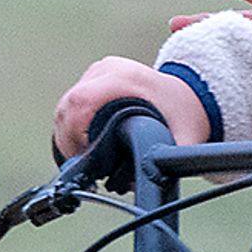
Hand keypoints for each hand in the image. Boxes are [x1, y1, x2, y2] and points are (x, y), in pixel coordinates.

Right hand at [52, 56, 208, 157]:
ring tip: (84, 160)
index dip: (74, 134)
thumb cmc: (184, 115)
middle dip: (69, 142)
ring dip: (68, 136)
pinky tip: (83, 146)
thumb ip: (163, 161)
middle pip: (68, 106)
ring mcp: (98, 71)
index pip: (81, 102)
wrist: (187, 94)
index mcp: (127, 79)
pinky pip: (70, 104)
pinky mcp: (93, 77)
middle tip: (84, 168)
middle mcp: (108, 69)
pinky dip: (71, 127)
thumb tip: (145, 182)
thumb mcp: (182, 140)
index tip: (85, 160)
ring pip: (65, 106)